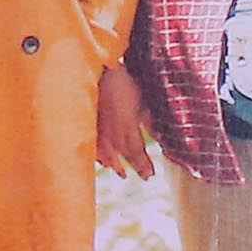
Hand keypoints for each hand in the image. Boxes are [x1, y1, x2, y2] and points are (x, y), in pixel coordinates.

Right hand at [95, 64, 156, 178]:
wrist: (100, 73)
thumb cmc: (124, 85)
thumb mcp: (143, 104)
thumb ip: (151, 123)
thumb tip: (161, 137)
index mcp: (127, 130)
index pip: (137, 153)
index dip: (144, 165)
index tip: (151, 175)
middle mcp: (112, 135)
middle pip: (124, 156)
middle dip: (135, 166)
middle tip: (144, 177)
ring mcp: (99, 131)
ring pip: (107, 154)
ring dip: (115, 164)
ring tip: (120, 173)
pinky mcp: (90, 125)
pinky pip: (93, 145)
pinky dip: (98, 155)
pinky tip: (101, 161)